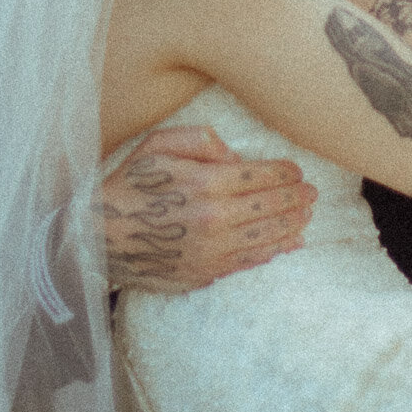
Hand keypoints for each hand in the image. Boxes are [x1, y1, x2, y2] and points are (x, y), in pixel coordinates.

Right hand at [96, 126, 316, 292]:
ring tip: (306, 217)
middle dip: (295, 198)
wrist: (98, 237)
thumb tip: (233, 155)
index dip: (284, 172)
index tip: (296, 171)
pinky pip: (247, 263)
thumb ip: (199, 139)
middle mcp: (213, 218)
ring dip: (291, 225)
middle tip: (312, 193)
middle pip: (269, 207)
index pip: (259, 175)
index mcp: (204, 182)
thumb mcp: (158, 145)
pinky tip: (287, 245)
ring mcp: (210, 250)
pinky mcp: (204, 272)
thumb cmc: (129, 185)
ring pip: (265, 237)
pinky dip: (273, 253)